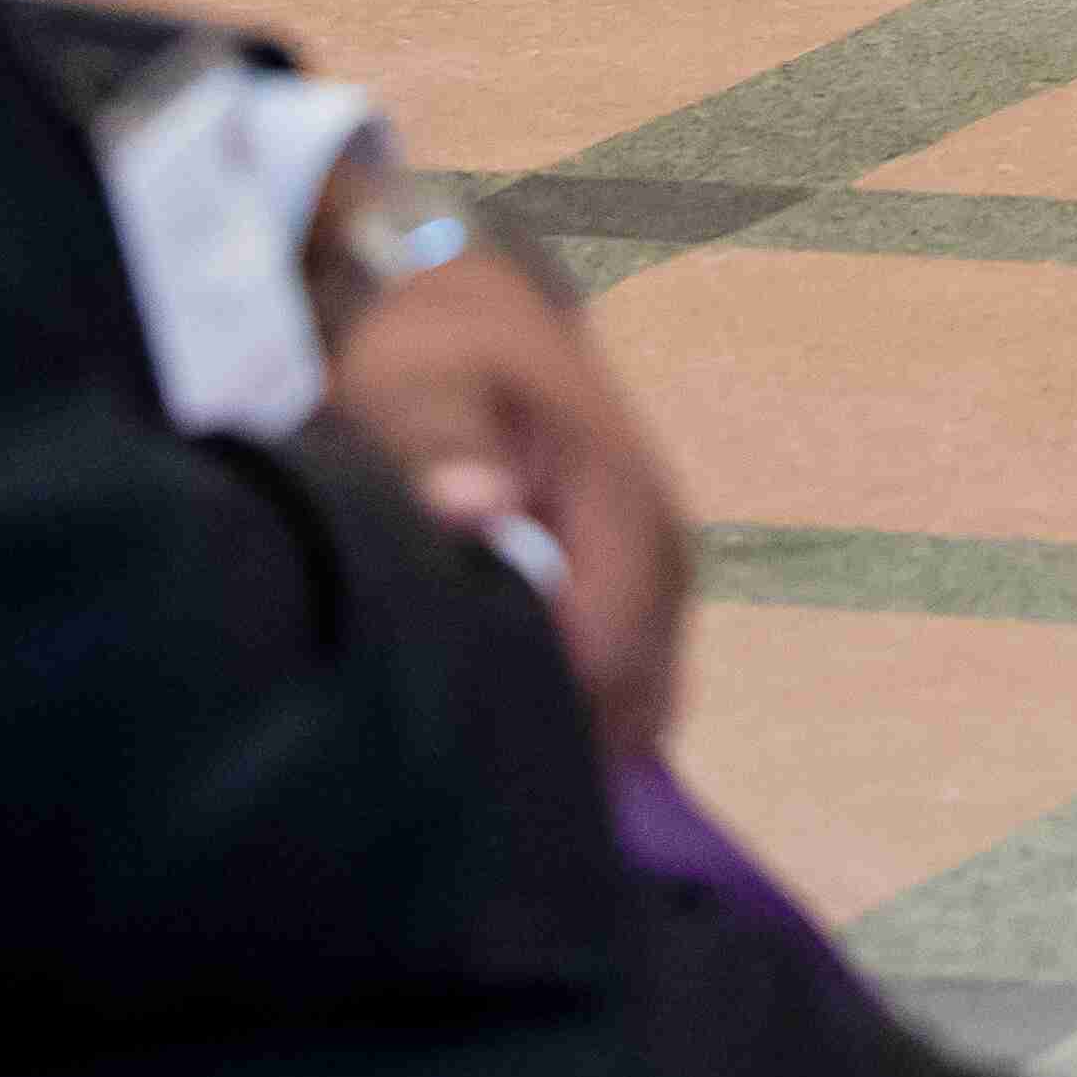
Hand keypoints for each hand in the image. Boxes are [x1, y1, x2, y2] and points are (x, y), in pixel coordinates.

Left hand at [307, 203, 691, 762]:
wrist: (467, 315)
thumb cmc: (433, 358)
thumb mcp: (413, 384)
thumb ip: (439, 444)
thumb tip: (480, 504)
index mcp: (622, 499)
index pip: (608, 655)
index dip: (532, 713)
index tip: (444, 739)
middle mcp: (662, 548)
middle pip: (637, 697)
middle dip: (552, 741)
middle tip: (445, 761)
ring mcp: (658, 574)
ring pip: (639, 702)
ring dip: (564, 734)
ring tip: (466, 748)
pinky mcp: (639, 590)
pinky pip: (630, 686)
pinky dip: (577, 716)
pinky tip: (504, 719)